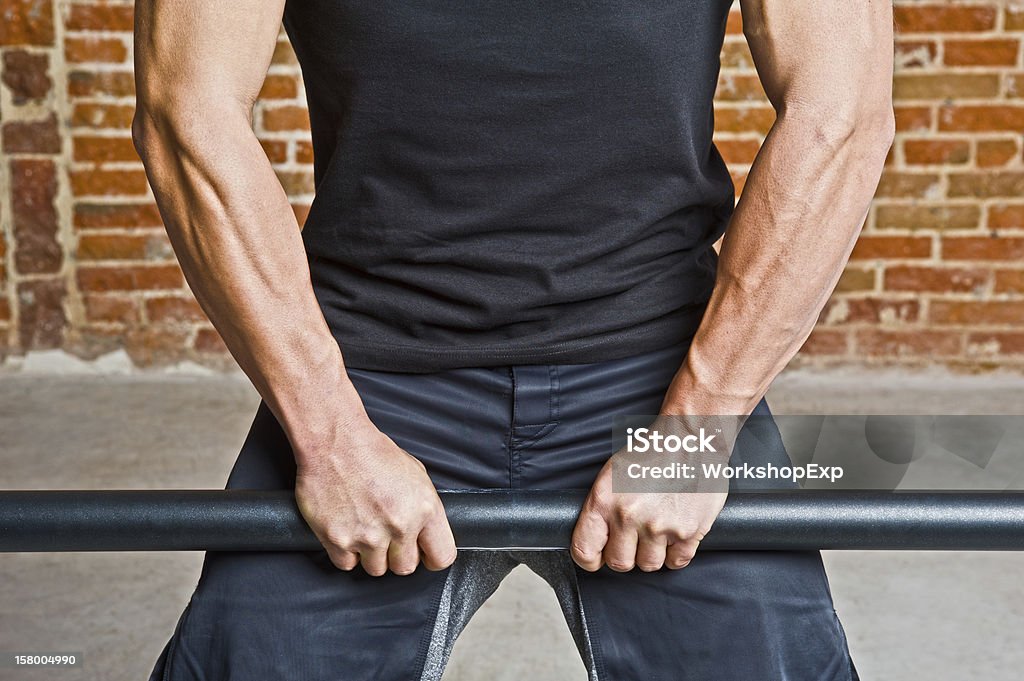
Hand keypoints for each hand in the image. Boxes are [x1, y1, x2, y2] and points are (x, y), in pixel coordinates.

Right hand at [294, 416, 456, 576]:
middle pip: (405, 568)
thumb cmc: (374, 453)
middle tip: (386, 535)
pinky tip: (347, 529)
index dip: (431, 557)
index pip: (442, 556)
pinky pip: (347, 564)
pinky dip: (346, 552)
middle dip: (397, 555)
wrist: (335, 442)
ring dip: (371, 554)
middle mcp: (399, 525)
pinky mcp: (338, 540)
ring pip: (376, 569)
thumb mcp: (416, 475)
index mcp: (424, 509)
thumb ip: (424, 510)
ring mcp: (368, 535)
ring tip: (364, 527)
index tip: (423, 554)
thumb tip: (427, 535)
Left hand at [570, 456, 726, 571]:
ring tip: (657, 531)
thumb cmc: (652, 451)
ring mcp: (660, 526)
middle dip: (626, 554)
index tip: (599, 557)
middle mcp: (629, 515)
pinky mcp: (688, 531)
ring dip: (652, 554)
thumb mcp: (613, 473)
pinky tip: (675, 533)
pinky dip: (676, 553)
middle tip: (634, 539)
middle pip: (620, 563)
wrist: (690, 438)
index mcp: (604, 500)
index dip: (591, 559)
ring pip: (649, 565)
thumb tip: (596, 538)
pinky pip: (677, 562)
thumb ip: (602, 507)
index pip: (585, 550)